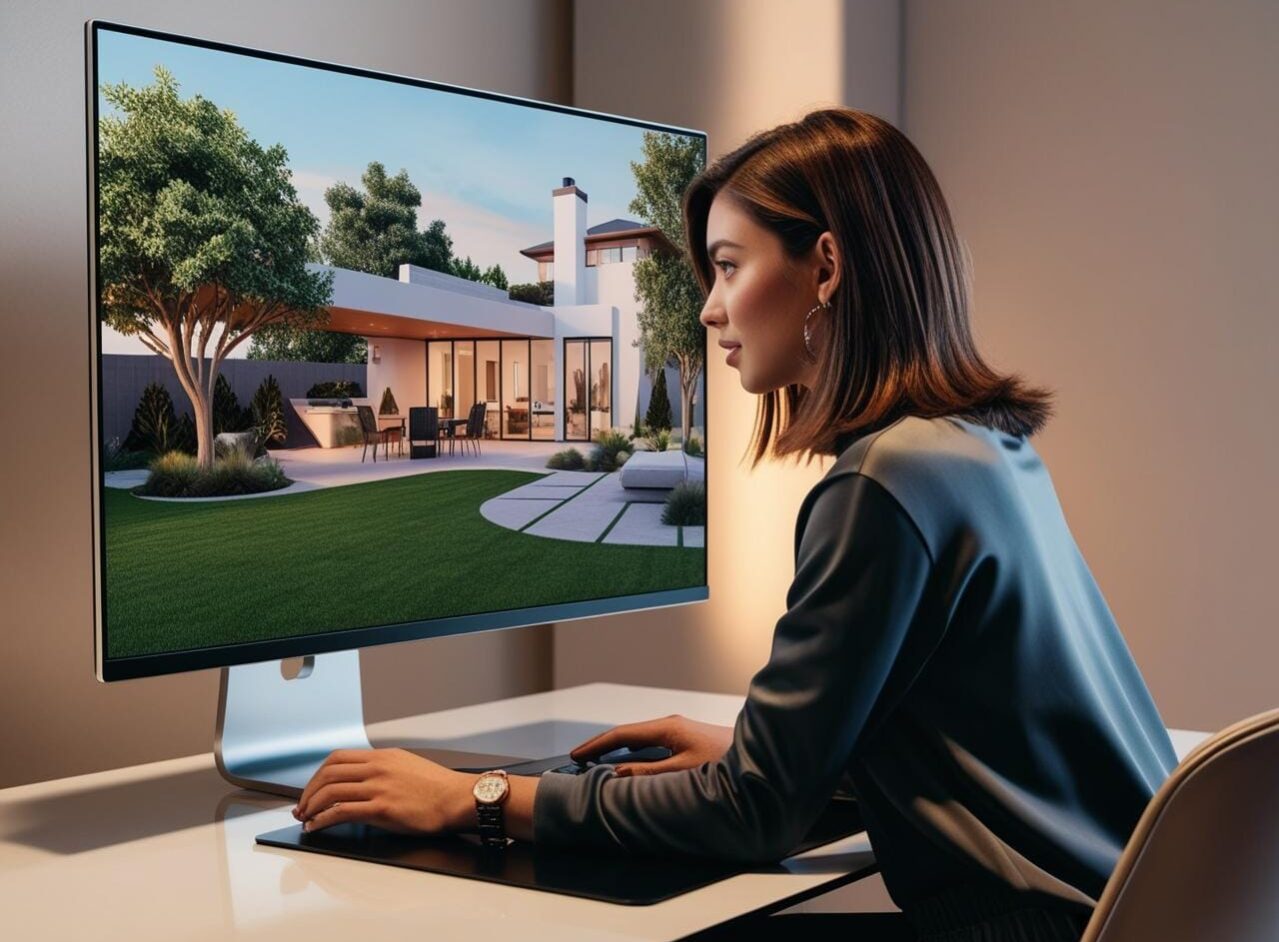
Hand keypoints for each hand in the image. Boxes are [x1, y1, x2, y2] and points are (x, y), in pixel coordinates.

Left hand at [292, 748, 474, 834]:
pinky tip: (317, 827)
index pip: (338, 758)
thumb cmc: (439, 789)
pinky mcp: (382, 808)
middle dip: (308, 791)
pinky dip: (323, 820)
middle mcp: (378, 768)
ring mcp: (379, 787)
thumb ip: (385, 770)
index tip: (312, 788)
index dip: (318, 774)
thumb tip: (365, 781)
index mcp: (383, 757)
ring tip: (306, 819)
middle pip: (328, 773)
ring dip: (311, 806)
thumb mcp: (408, 767)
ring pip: (331, 791)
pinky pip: (342, 811)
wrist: (458, 799)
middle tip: (302, 806)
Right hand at [570, 714, 734, 775]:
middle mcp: (670, 724)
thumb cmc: (724, 762)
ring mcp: (677, 729)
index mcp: (668, 728)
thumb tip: (618, 772)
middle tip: (577, 758)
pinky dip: (631, 751)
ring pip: (637, 738)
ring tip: (594, 761)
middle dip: (601, 745)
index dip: (597, 745)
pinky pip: (649, 743)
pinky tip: (626, 761)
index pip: (622, 734)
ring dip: (615, 748)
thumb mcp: (684, 771)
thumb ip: (650, 773)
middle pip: (626, 733)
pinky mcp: (684, 738)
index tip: (577, 755)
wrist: (756, 755)